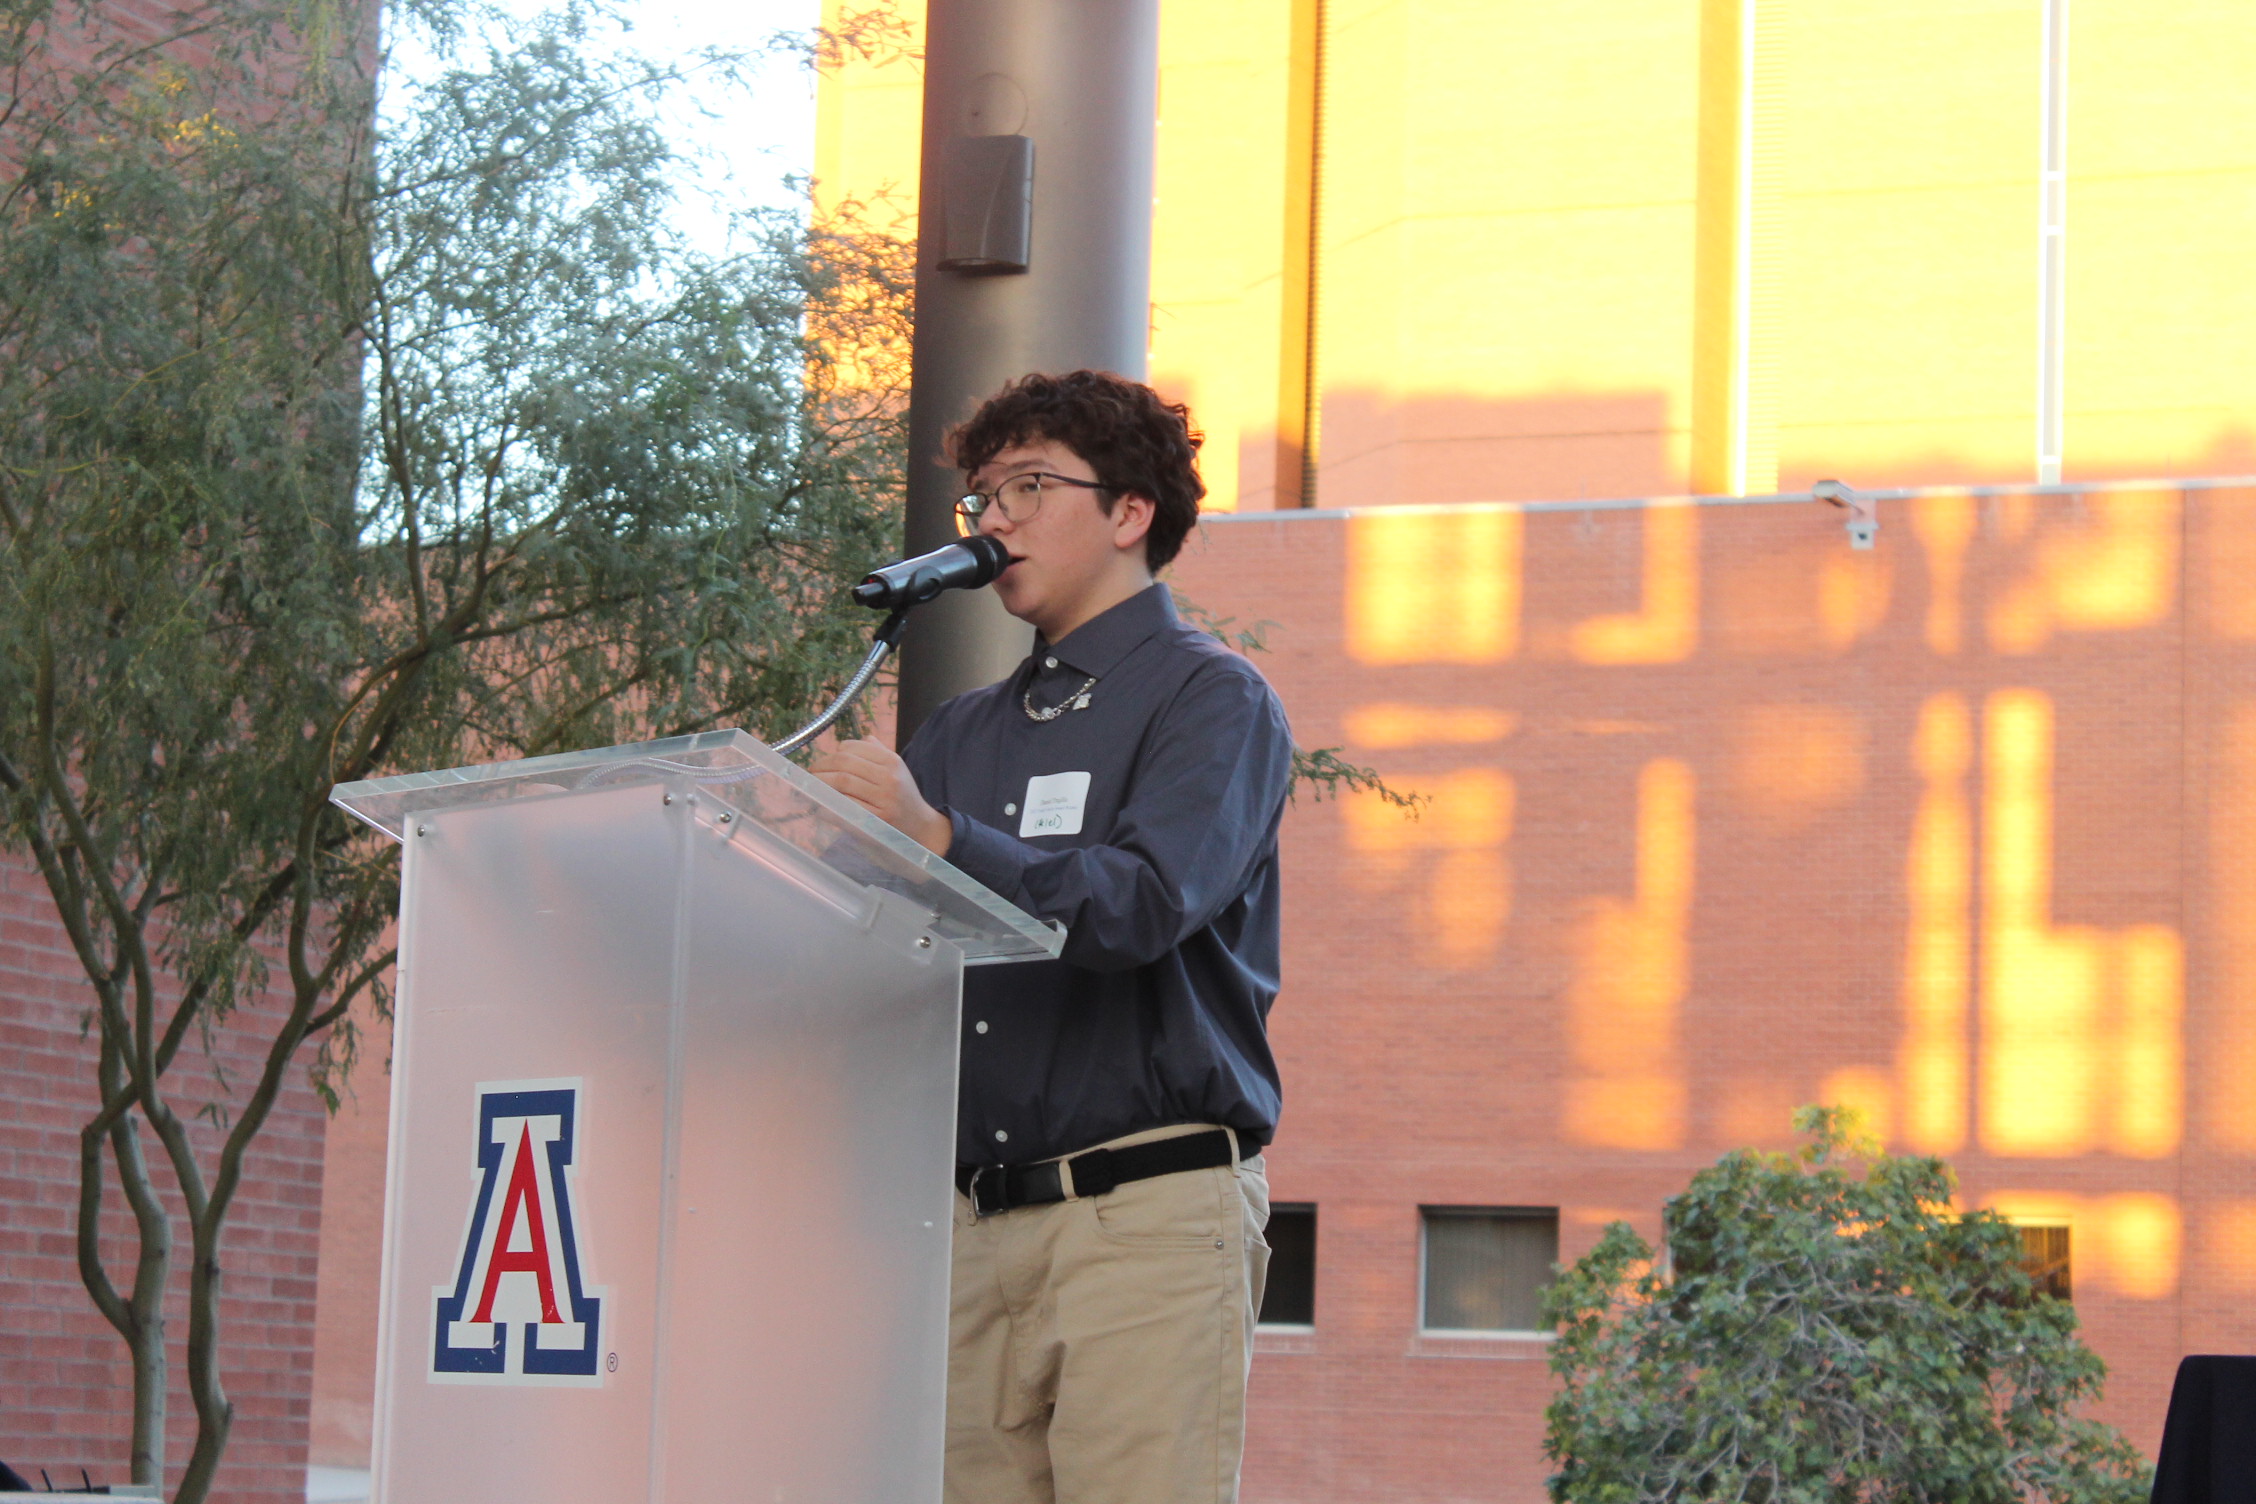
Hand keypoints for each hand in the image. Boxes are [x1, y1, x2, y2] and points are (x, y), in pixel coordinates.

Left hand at [809, 738, 952, 855]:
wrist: (922, 828)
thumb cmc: (902, 798)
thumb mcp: (896, 771)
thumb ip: (877, 754)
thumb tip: (855, 740)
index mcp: (892, 761)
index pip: (853, 748)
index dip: (832, 753)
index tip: (822, 762)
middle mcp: (889, 777)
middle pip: (844, 763)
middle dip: (821, 767)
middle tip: (810, 774)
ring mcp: (884, 799)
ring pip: (842, 782)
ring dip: (820, 783)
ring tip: (812, 787)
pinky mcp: (878, 820)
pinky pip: (845, 806)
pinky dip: (828, 804)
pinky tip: (821, 805)